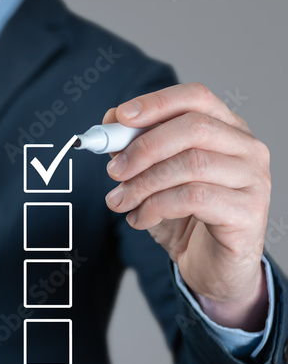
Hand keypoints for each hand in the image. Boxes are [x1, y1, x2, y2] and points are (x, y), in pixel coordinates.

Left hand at [102, 83, 269, 330]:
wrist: (211, 266)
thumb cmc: (184, 217)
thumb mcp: (152, 177)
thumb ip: (135, 148)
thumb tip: (110, 122)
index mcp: (226, 129)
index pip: (195, 97)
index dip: (155, 103)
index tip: (119, 117)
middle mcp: (246, 148)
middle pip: (194, 127)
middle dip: (144, 147)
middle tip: (114, 170)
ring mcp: (253, 179)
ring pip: (191, 164)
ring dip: (143, 184)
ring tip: (120, 202)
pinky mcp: (249, 211)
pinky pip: (194, 198)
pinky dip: (155, 207)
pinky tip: (139, 219)